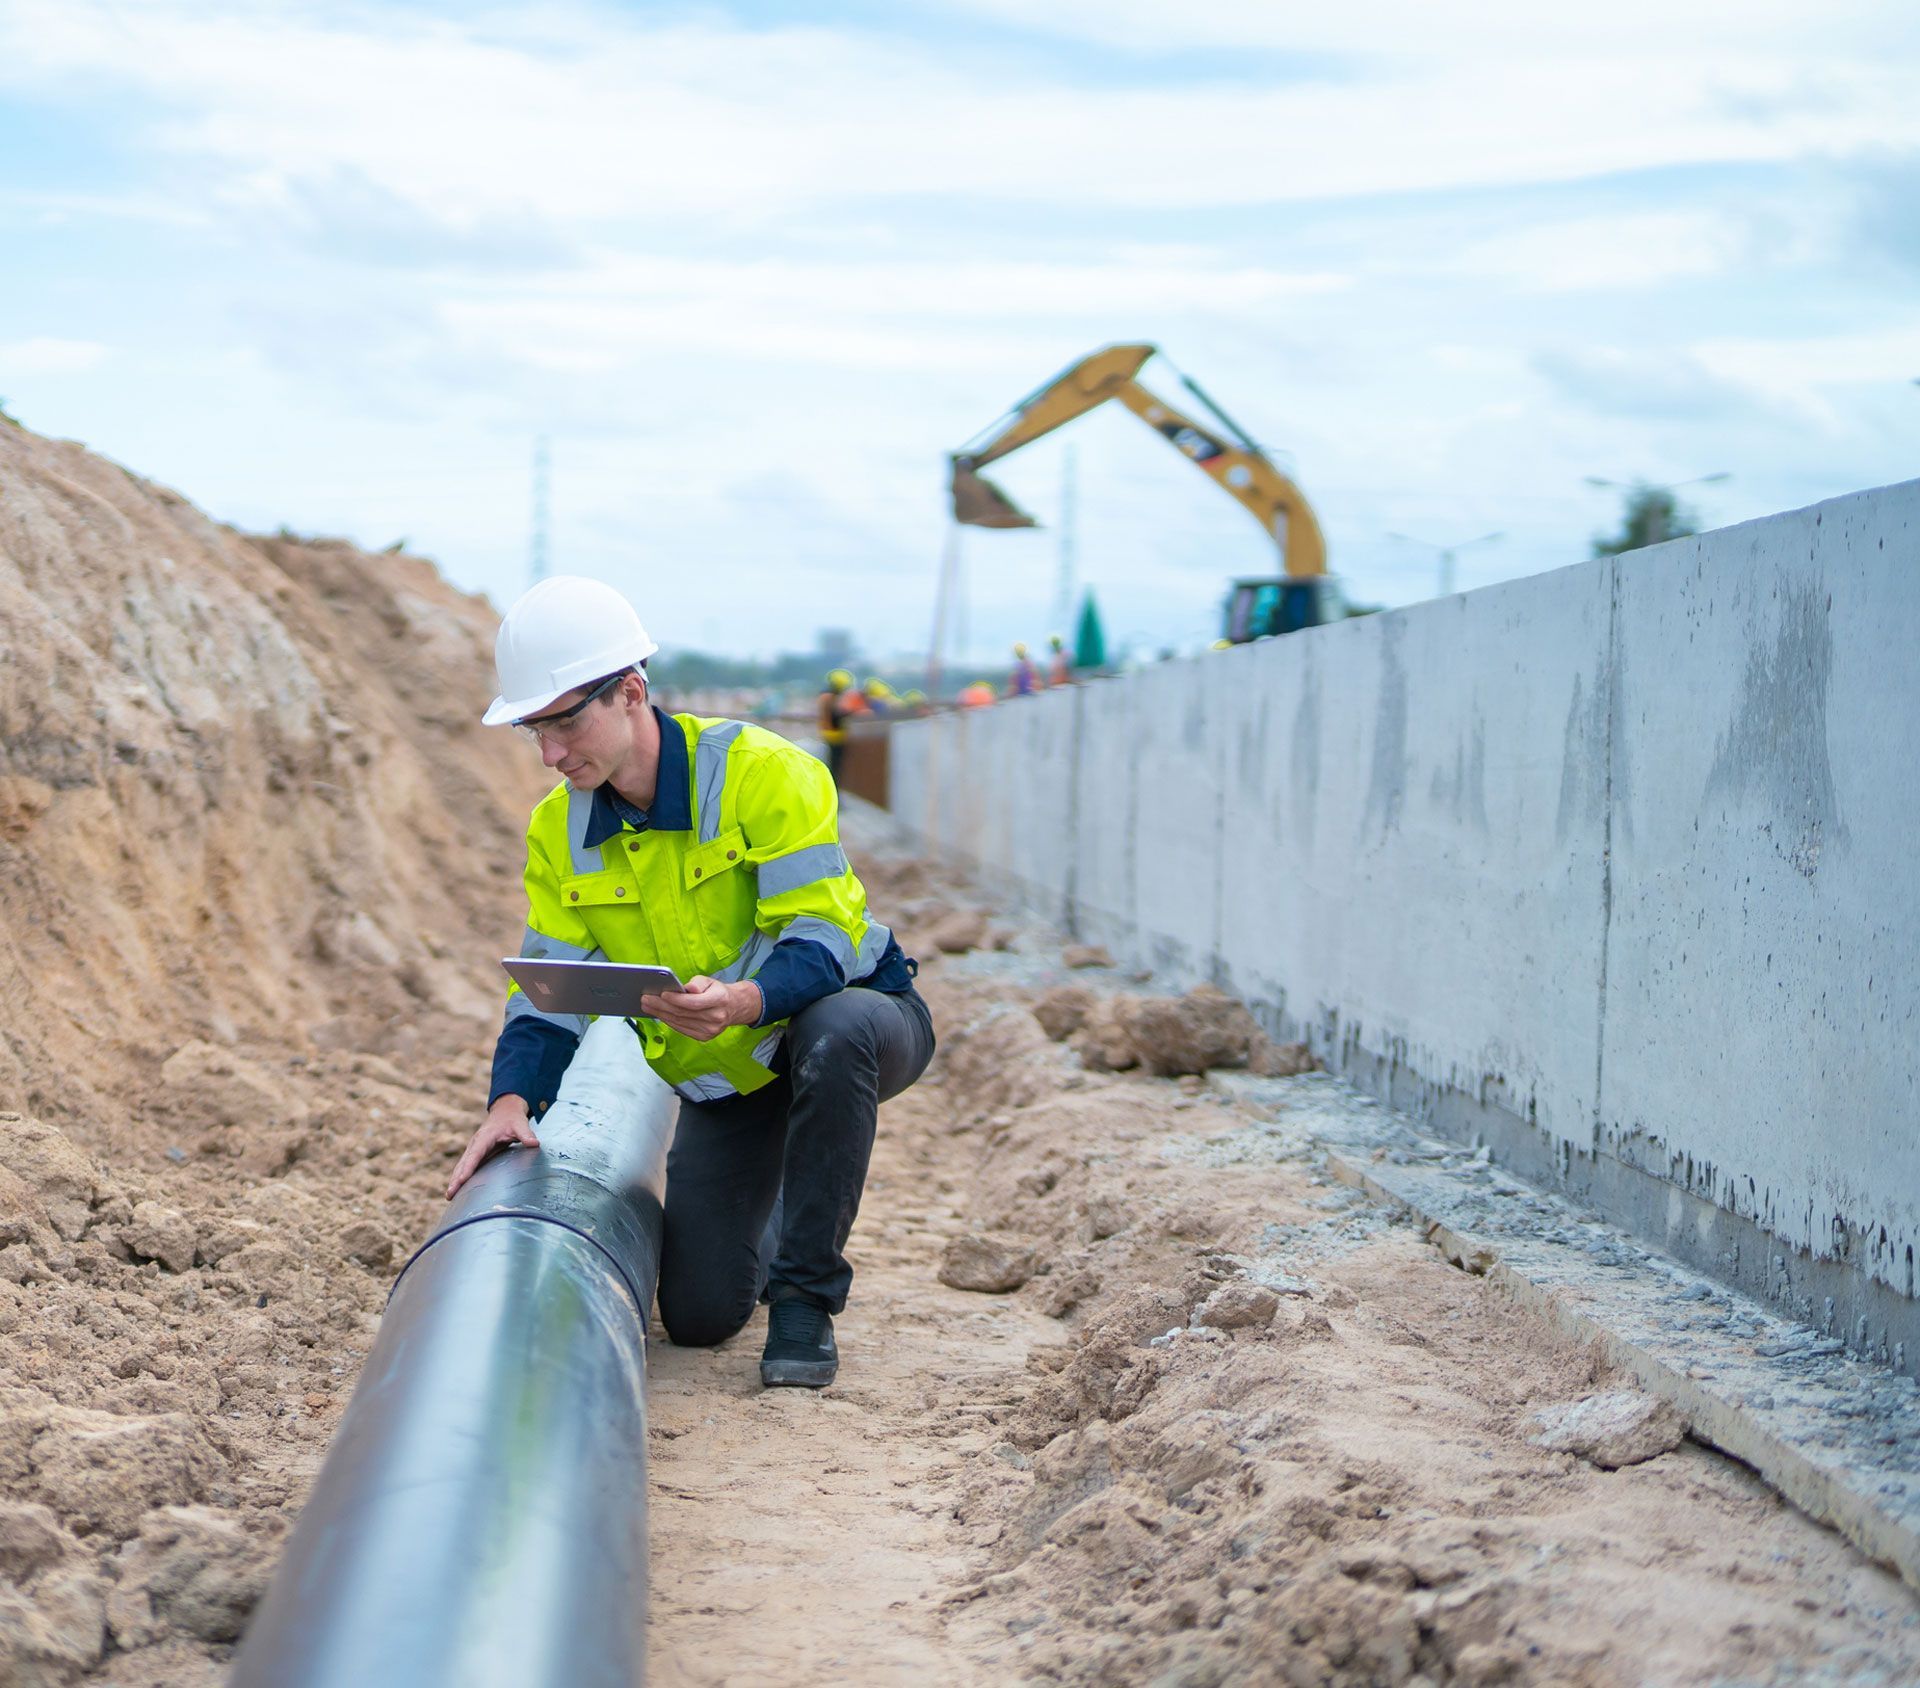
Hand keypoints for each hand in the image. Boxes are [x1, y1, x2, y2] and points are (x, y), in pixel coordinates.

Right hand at [446, 1097, 539, 1199]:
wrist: (505, 1112)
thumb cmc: (512, 1119)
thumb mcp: (520, 1124)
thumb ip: (526, 1134)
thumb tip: (535, 1144)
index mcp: (484, 1138)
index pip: (475, 1154)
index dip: (468, 1168)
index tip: (461, 1180)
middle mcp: (475, 1144)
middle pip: (463, 1163)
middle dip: (456, 1179)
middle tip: (450, 1194)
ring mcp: (473, 1150)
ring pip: (462, 1166)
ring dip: (455, 1180)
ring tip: (449, 1196)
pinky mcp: (476, 1154)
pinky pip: (466, 1167)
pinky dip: (460, 1178)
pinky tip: (457, 1191)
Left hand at [639, 976, 761, 1042]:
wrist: (733, 1008)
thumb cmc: (717, 992)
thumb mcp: (710, 981)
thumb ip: (698, 983)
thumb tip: (687, 989)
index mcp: (720, 1000)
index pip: (693, 1002)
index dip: (676, 999)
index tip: (661, 994)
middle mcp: (716, 1018)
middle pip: (683, 1013)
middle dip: (661, 1006)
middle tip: (645, 999)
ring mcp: (710, 1030)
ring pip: (680, 1022)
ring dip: (660, 1014)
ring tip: (647, 1006)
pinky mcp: (704, 1037)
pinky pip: (681, 1029)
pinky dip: (668, 1022)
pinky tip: (659, 1015)